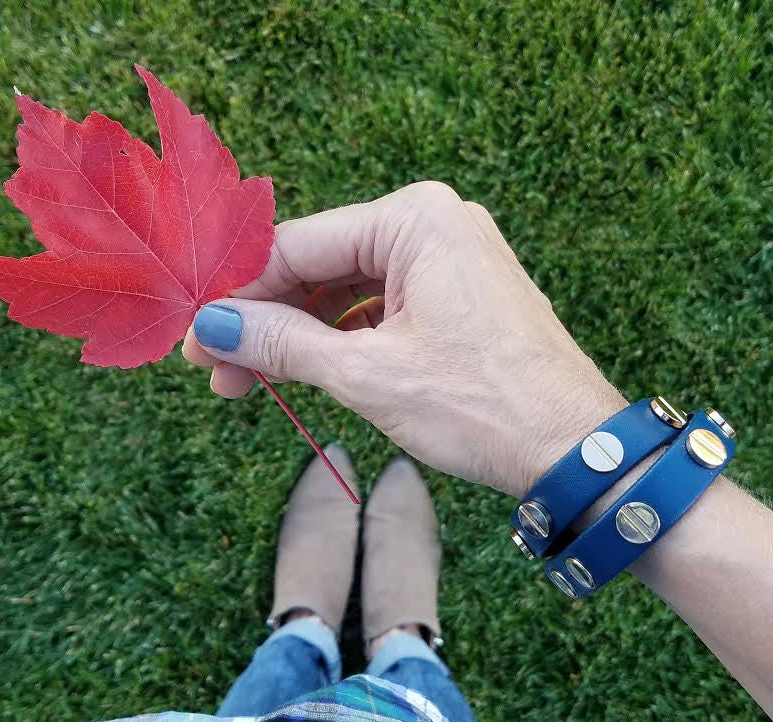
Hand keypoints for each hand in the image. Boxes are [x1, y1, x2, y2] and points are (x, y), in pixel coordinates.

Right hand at [182, 182, 624, 495]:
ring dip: (301, 337)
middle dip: (268, 322)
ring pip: (348, 292)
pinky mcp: (458, 297)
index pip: (297, 246)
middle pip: (322, 267)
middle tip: (220, 373)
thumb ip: (282, 343)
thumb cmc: (482, 406)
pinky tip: (310, 372)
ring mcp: (450, 260)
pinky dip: (343, 341)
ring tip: (255, 384)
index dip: (239, 296)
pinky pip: (382, 309)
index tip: (197, 340)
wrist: (575, 452)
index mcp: (414, 219)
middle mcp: (434, 224)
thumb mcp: (367, 375)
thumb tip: (212, 326)